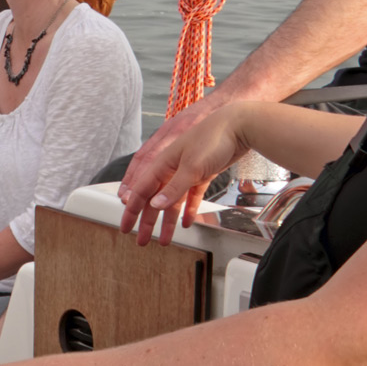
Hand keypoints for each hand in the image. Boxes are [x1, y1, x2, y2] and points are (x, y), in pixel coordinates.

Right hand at [117, 101, 247, 245]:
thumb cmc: (213, 138)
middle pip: (154, 199)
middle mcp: (172, 168)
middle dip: (147, 221)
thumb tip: (155, 205)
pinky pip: (190, 196)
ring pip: (172, 201)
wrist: (240, 125)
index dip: (132, 210)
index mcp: (163, 163)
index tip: (126, 227)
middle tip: (141, 240)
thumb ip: (173, 188)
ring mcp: (187, 172)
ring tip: (165, 239)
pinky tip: (187, 222)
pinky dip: (188, 210)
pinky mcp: (202, 174)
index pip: (141, 190)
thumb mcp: (192, 167)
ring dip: (167, 221)